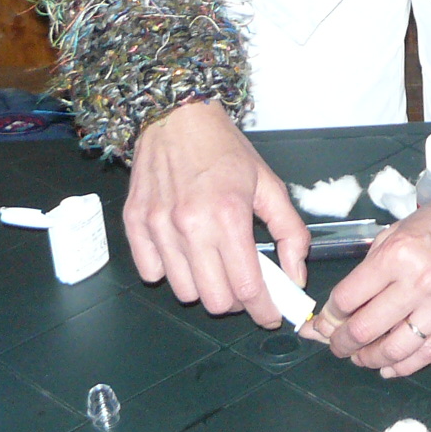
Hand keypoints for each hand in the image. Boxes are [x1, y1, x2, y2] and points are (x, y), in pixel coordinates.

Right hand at [124, 98, 309, 325]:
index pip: (248, 287)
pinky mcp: (134, 225)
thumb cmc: (225, 150)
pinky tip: (184, 251)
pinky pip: (152, 274)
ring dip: (204, 287)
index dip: (264, 310)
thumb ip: (289, 232)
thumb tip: (296, 276)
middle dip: (236, 300)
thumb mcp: (269, 184)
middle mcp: (190, 225)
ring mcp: (157, 227)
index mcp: (228, 215)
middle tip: (244, 284)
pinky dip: (171, 272)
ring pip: (184, 292)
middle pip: (215, 301)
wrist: (176, 116)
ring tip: (213, 262)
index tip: (271, 316)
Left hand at [299, 184, 430, 375]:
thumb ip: (374, 264)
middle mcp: (419, 282)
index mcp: (398, 254)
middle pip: (364, 329)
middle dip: (340, 342)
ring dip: (368, 358)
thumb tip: (346, 299)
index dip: (329, 315)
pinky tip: (387, 366)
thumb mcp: (403, 228)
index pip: (347, 298)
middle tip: (335, 344)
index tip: (324, 321)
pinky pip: (425, 355)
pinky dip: (401, 366)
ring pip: (392, 350)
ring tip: (360, 357)